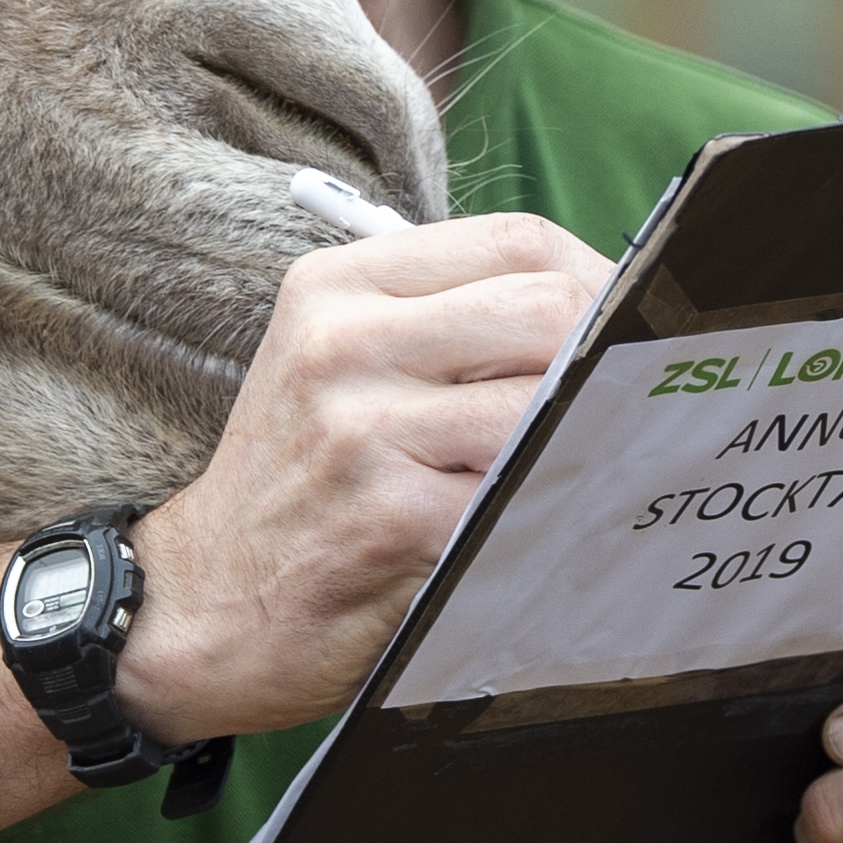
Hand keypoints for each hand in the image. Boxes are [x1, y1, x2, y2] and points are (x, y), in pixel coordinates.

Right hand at [110, 213, 606, 740]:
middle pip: (547, 309)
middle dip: (613, 359)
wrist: (203, 602)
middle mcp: (344, 343)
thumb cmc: (299, 483)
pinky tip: (558, 524)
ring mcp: (364, 430)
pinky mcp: (393, 518)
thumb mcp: (338, 367)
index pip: (515, 240)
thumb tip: (604, 313)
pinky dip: (561, 510)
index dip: (600, 278)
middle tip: (639, 405)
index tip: (629, 327)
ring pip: (547, 405)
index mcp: (338, 288)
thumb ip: (445, 326)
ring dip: (597, 442)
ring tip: (604, 468)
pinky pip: (524, 496)